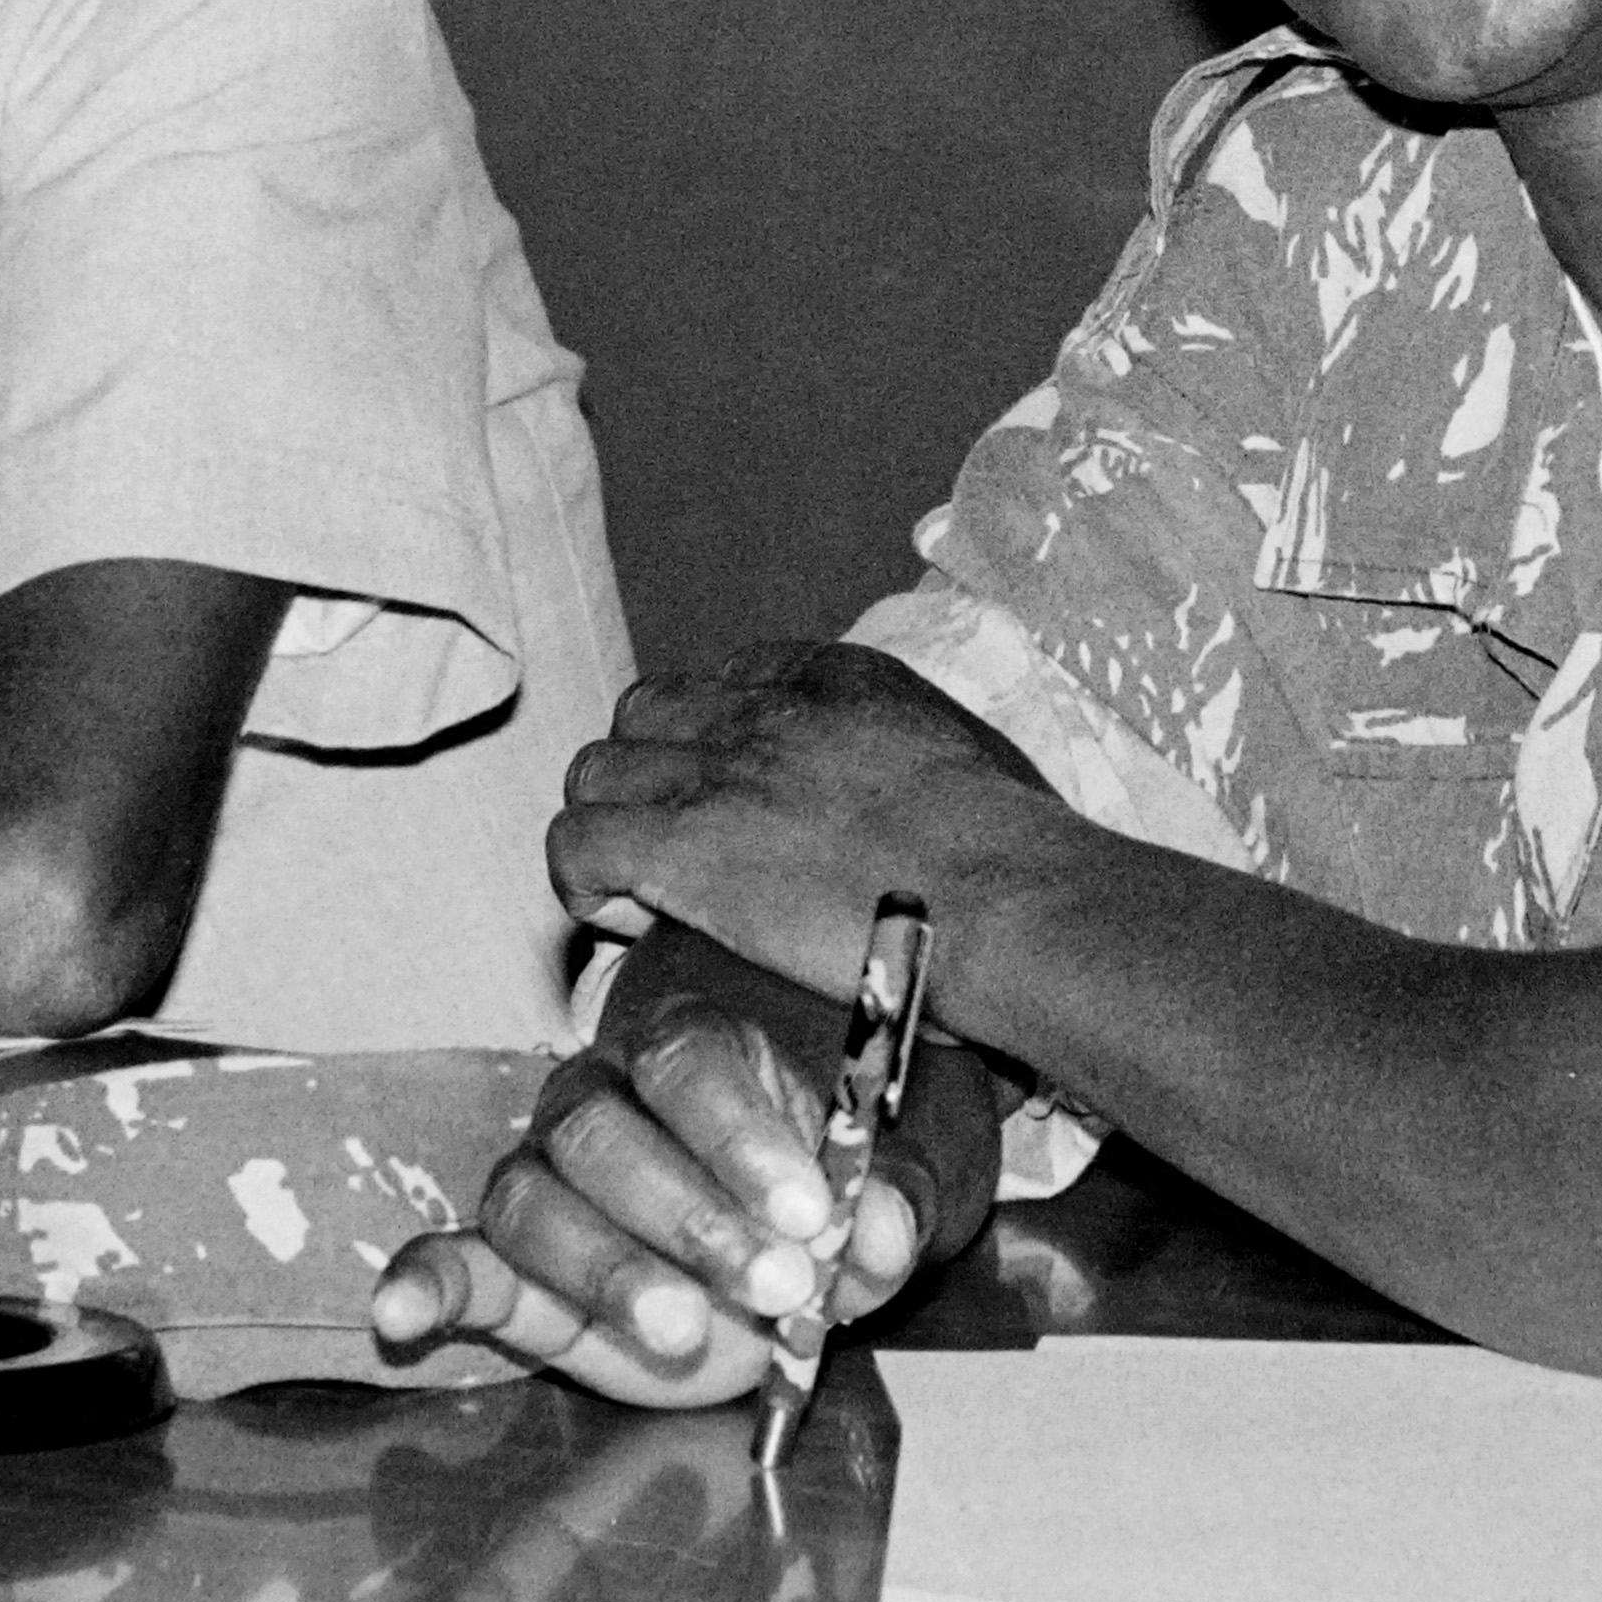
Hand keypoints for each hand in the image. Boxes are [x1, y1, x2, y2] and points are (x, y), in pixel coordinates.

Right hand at [371, 992, 965, 1407]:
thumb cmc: (821, 1222)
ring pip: (535, 1200)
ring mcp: (541, 1179)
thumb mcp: (881, 1208)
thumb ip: (890, 1209)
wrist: (771, 1288)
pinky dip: (423, 1283)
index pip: (691, 1062)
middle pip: (605, 1132)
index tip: (812, 1213)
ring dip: (606, 1269)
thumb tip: (887, 1231)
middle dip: (691, 1214)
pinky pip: (451, 1259)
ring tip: (683, 1329)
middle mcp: (598, 1099)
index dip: (742, 1135)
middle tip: (776, 1286)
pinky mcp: (508, 1268)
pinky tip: (400, 1316)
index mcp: (694, 1053)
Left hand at [543, 641, 1073, 996]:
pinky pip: (576, 845)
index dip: (720, 744)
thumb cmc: (1025, 859)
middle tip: (679, 847)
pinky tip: (625, 923)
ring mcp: (717, 775)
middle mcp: (766, 711)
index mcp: (842, 680)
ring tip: (644, 892)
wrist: (1010, 900)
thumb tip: (936, 827)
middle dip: (648, 777)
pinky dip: (585, 884)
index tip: (739, 801)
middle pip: (644, 714)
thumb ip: (930, 772)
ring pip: (594, 773)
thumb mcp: (980, 768)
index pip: (733, 679)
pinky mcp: (681, 850)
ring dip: (609, 828)